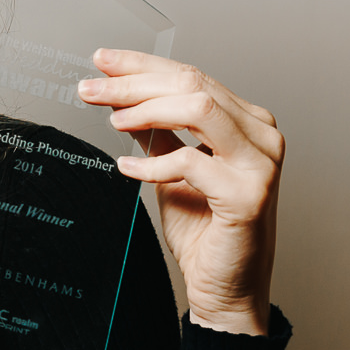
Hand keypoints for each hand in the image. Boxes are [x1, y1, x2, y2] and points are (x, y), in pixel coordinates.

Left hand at [78, 48, 283, 335]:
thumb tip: (123, 101)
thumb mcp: (171, 171)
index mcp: (245, 122)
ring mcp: (260, 163)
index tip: (101, 61)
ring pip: (199, 108)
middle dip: (133, 83)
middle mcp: (260, 136)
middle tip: (90, 88)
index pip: (191, 76)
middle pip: (192, 85)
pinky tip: (127, 168)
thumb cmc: (204, 232)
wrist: (224, 288)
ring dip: (146, 110)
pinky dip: (152, 162)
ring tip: (112, 122)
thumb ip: (157, 133)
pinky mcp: (247, 195)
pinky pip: (191, 162)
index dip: (142, 65)